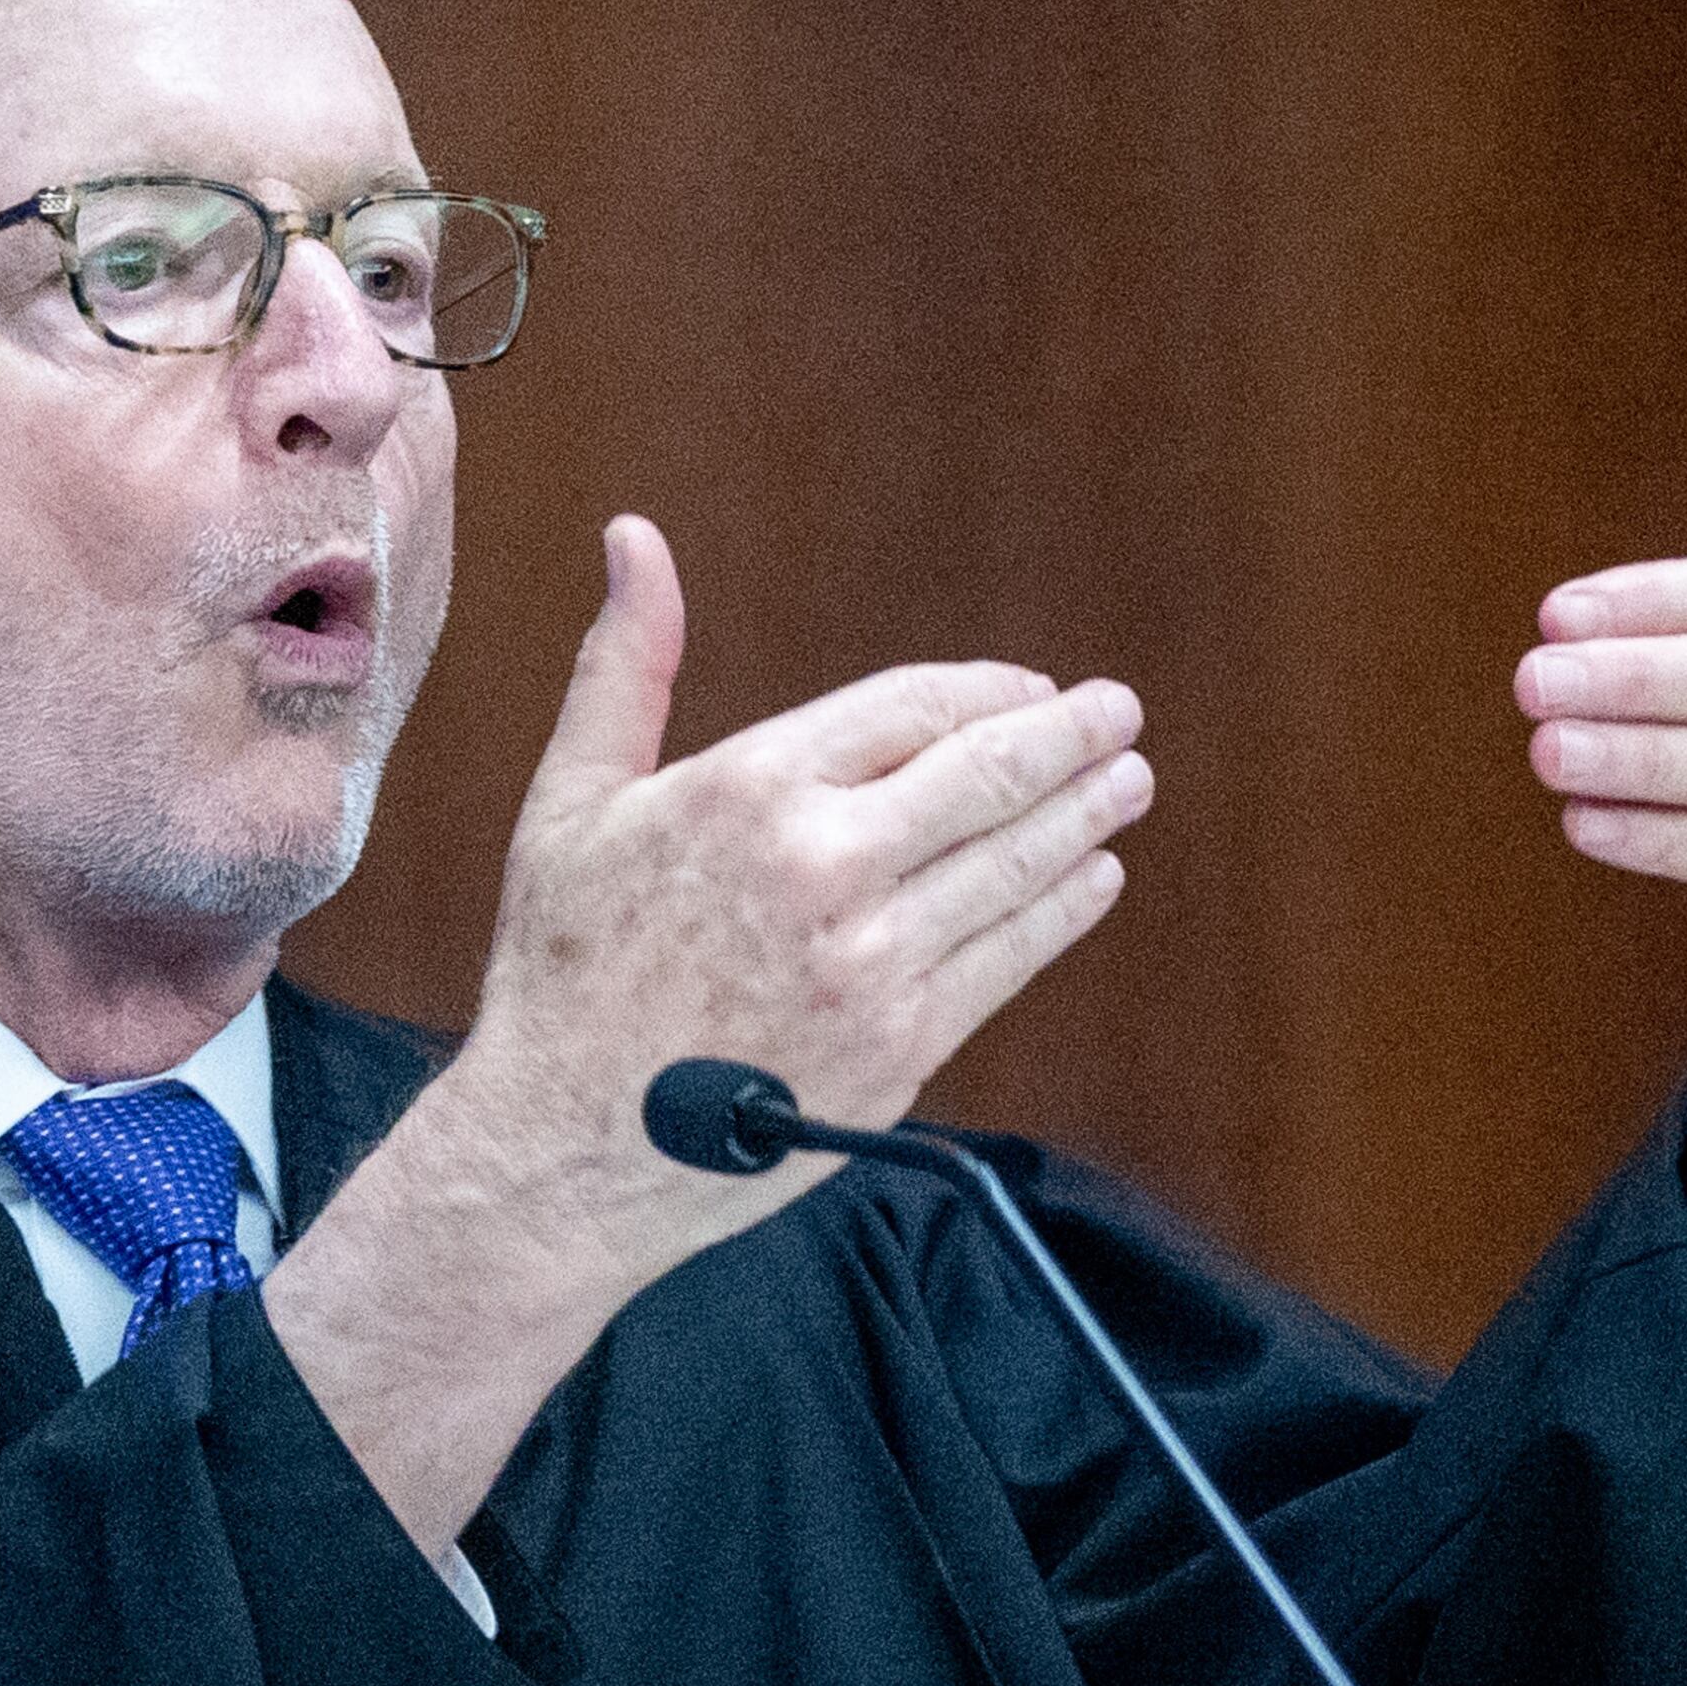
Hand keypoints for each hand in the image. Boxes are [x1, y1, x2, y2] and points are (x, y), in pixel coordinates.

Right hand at [266, 514, 1150, 1547]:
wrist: (563, 1149)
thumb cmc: (560, 968)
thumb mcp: (574, 799)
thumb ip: (626, 663)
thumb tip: (635, 536)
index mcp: (749, 789)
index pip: (914, 708)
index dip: (990, 693)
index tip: (1032, 689)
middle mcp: (826, 866)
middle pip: (989, 776)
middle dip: (1071, 740)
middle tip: (1118, 716)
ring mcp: (873, 962)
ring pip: (1016, 867)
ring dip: (1085, 817)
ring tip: (1126, 784)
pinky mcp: (901, 1047)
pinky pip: (1011, 957)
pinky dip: (1063, 909)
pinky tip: (1089, 879)